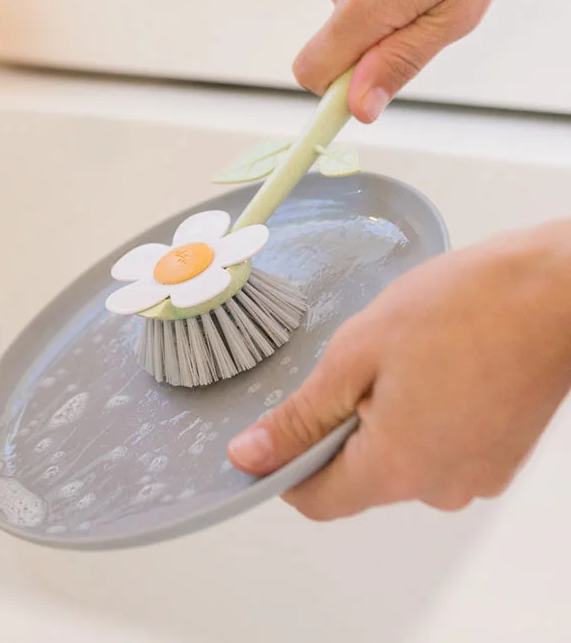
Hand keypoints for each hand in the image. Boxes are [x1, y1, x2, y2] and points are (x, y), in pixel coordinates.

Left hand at [227, 221, 570, 519]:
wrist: (551, 293)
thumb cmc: (461, 309)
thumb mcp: (355, 355)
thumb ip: (300, 416)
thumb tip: (250, 456)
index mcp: (397, 469)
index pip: (316, 500)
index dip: (283, 465)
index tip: (273, 427)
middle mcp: (440, 489)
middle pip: (357, 478)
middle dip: (339, 426)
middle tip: (357, 364)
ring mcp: (475, 476)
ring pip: (398, 459)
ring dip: (382, 416)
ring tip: (404, 358)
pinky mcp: (498, 457)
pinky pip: (437, 448)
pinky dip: (421, 415)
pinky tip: (433, 366)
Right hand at [295, 0, 570, 122]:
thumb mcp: (456, 15)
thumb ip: (399, 64)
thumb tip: (358, 107)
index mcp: (363, 2)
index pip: (311, 73)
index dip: (333, 96)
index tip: (364, 102)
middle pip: (334, 50)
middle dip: (374, 52)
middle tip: (433, 20)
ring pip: (350, 21)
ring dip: (386, 19)